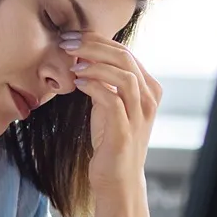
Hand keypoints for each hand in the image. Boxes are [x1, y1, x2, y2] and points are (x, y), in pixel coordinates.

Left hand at [61, 31, 161, 200]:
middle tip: (67, 43)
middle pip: (124, 57)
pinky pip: (112, 100)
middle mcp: (148, 98)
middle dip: (93, 45)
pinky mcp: (125, 130)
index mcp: (147, 87)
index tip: (71, 37)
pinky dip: (94, 86)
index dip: (97, 40)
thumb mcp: (109, 104)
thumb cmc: (110, 140)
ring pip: (123, 75)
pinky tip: (77, 84)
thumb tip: (84, 56)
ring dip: (94, 65)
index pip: (124, 51)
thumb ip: (104, 81)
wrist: (117, 179)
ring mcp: (139, 114)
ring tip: (72, 64)